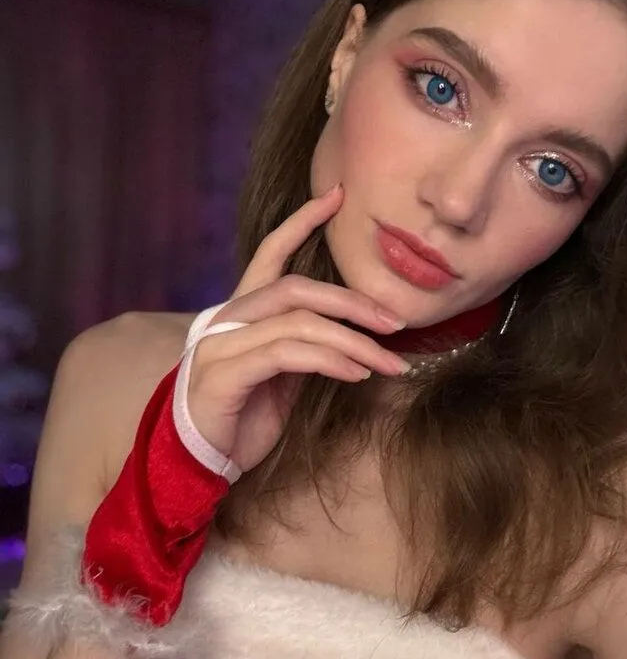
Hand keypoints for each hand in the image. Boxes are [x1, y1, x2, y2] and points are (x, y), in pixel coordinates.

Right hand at [187, 184, 409, 471]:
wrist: (200, 462)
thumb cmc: (244, 417)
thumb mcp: (283, 375)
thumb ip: (306, 343)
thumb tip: (353, 330)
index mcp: (242, 312)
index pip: (270, 253)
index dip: (302, 222)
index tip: (337, 196)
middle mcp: (227, 319)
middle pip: (295, 288)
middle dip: (351, 300)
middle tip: (395, 321)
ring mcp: (221, 345)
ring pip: (298, 323)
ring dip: (353, 341)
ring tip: (389, 361)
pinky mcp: (224, 374)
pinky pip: (287, 354)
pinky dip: (330, 360)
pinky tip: (357, 374)